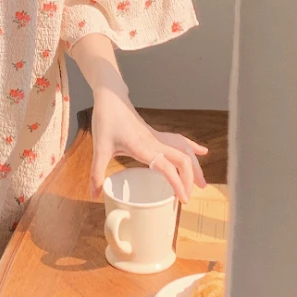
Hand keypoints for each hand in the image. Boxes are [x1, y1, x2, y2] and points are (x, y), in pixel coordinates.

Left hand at [90, 87, 208, 203]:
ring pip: (184, 149)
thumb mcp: (99, 147)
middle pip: (182, 159)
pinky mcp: (156, 134)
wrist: (111, 97)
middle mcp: (154, 142)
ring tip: (202, 182)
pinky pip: (178, 141)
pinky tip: (201, 151)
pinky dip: (191, 147)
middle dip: (191, 178)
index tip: (183, 199)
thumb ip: (97, 173)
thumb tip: (94, 195)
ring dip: (195, 165)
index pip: (167, 167)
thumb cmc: (106, 118)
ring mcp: (157, 137)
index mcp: (143, 147)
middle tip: (191, 196)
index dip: (178, 183)